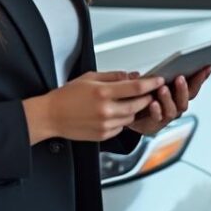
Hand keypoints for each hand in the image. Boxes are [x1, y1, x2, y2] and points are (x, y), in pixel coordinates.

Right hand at [23, 71, 162, 143]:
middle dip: (147, 98)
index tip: (159, 80)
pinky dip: (122, 120)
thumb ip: (113, 76)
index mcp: (103, 92)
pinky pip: (121, 128)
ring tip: (128, 102)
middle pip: (138, 105)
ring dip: (134, 110)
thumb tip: (131, 76)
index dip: (151, 84)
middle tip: (149, 93)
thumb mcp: (89, 77)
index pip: (136, 88)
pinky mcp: (103, 135)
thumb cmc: (67, 96)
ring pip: (131, 118)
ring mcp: (105, 124)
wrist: (51, 116)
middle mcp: (106, 110)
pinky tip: (115, 114)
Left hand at [130, 65, 210, 135]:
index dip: (201, 77)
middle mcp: (176, 104)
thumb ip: (153, 76)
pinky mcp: (155, 123)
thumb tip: (153, 67)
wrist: (131, 116)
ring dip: (169, 98)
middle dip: (185, 87)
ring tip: (163, 89)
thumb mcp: (148, 81)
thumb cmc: (144, 97)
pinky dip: (157, 110)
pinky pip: (158, 117)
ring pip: (173, 109)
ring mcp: (167, 114)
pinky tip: (153, 103)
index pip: (194, 84)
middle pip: (187, 97)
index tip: (207, 67)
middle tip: (180, 78)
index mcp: (179, 92)